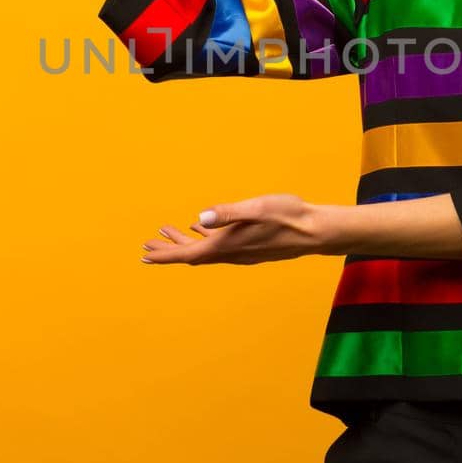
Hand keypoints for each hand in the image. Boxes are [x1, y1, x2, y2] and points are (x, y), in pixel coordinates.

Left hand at [140, 193, 329, 265]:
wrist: (316, 232)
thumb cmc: (288, 216)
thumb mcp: (256, 208)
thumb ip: (228, 213)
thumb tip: (200, 217)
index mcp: (228, 244)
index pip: (189, 253)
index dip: (165, 254)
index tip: (145, 254)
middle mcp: (232, 253)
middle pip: (193, 254)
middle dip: (169, 249)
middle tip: (148, 244)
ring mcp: (241, 252)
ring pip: (205, 251)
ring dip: (185, 243)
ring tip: (168, 233)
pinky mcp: (250, 247)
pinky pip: (219, 246)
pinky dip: (205, 239)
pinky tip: (203, 228)